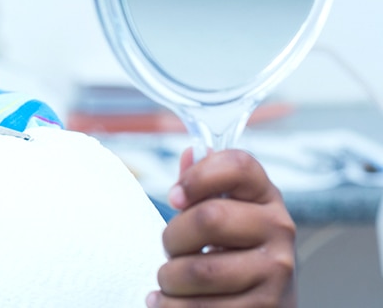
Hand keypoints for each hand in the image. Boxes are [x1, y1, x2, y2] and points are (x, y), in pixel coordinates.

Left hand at [146, 148, 295, 306]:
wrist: (268, 300)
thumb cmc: (234, 248)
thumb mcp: (225, 210)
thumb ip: (204, 184)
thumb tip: (189, 153)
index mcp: (265, 196)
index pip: (238, 165)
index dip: (197, 177)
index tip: (175, 197)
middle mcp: (279, 229)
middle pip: (208, 218)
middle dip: (172, 237)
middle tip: (170, 249)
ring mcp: (276, 272)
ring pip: (199, 270)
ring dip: (169, 278)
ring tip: (169, 280)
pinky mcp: (265, 307)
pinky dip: (170, 307)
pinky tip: (166, 302)